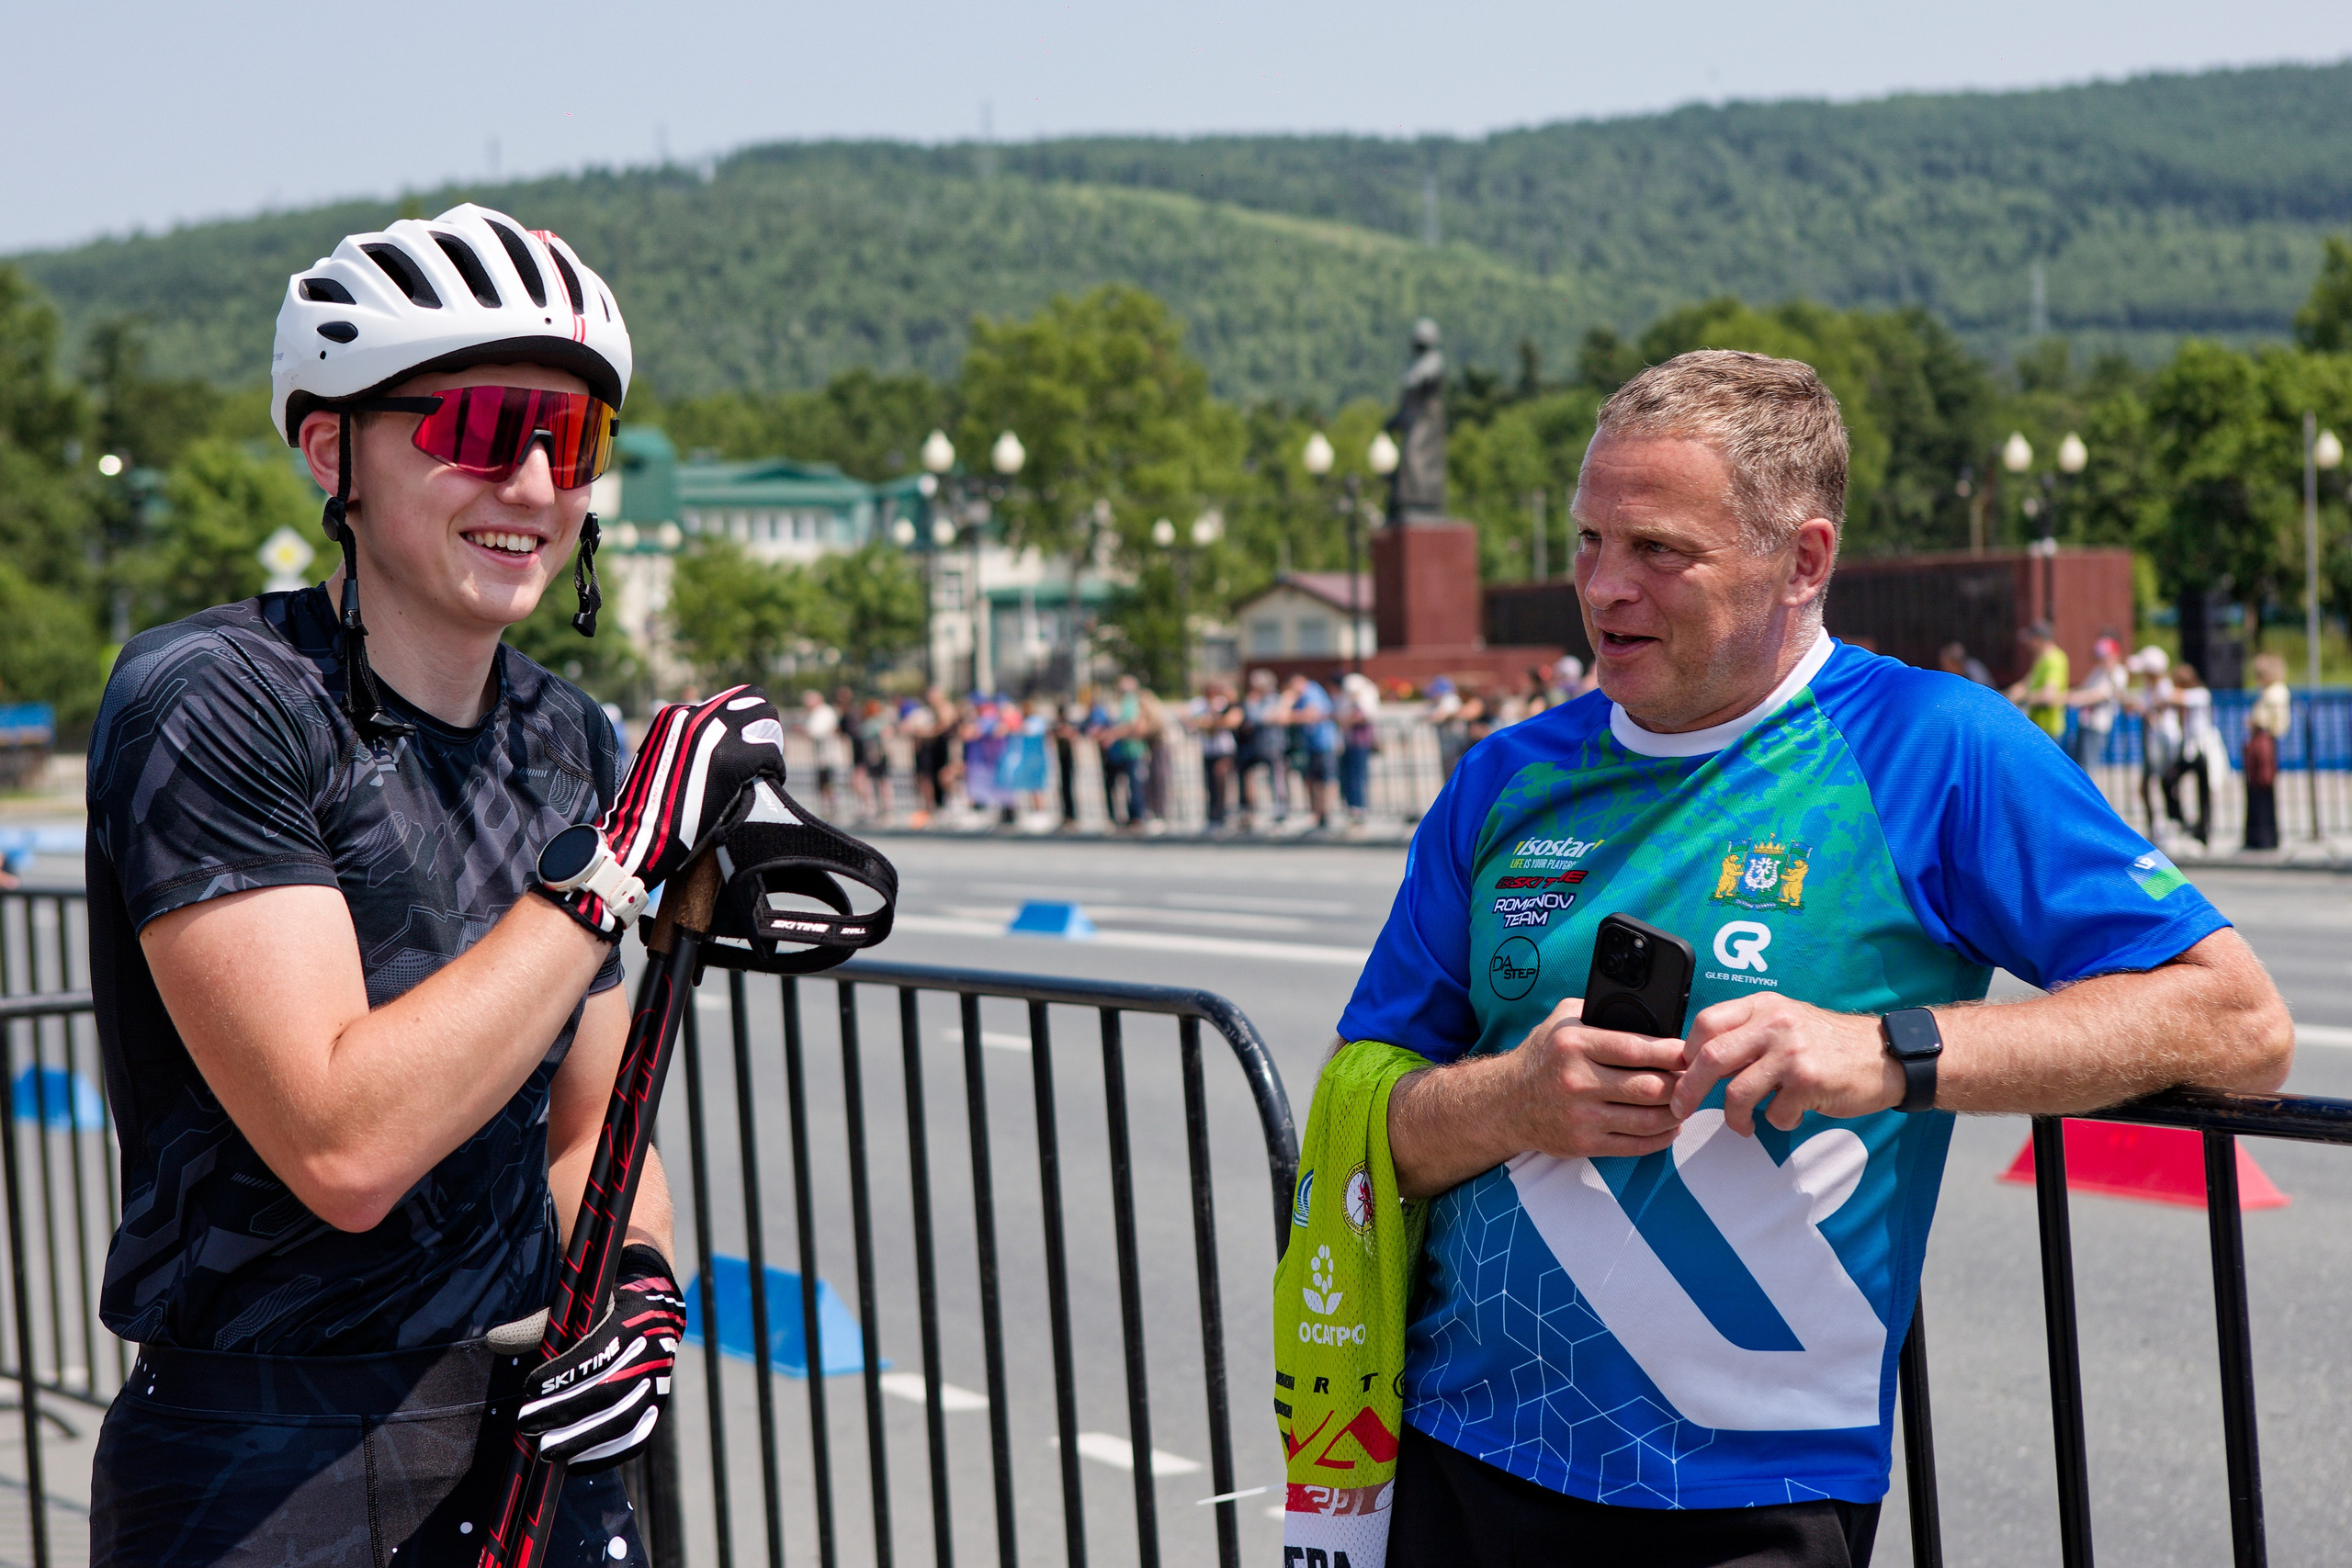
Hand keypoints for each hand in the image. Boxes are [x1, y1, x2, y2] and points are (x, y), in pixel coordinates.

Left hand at [516, 1244, 685, 1470]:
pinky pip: (636, 1437)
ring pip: (624, 1420)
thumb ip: (540, 1324)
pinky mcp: (658, 1406)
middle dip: (564, 1412)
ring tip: (546, 1452)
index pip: (597, 1353)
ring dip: (582, 1440)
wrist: (657, 1310)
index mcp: (631, 1320)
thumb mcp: (580, 1304)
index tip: (529, 1388)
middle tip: (526, 1425)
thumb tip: (495, 1340)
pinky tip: (575, 1463)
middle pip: (609, 1392)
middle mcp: (650, 1354)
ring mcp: (658, 1382)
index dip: (563, 1374)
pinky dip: (606, 1455)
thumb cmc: (607, 1308)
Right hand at [547, 686, 786, 934]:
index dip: (744, 722)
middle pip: (753, 701)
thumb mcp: (660, 763)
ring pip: (767, 722)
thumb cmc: (648, 810)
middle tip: (761, 758)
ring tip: (766, 771)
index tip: (746, 744)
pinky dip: (775, 768)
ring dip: (769, 745)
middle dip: (762, 727)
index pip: (729, 699)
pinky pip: (770, 752)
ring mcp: (714, 735)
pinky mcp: (732, 759)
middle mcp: (694, 716)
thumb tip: (709, 747)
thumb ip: (684, 747)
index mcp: (673, 716)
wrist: (638, 838)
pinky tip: (770, 784)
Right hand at [1506, 996, 1688, 1160]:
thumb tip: (1646, 1010)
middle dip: (1681, 1084)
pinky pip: (1635, 1145)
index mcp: (1574, 1045)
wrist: (1504, 1103)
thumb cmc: (1541, 1057)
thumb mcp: (1562, 1021)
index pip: (1635, 1049)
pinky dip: (1661, 1137)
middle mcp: (1577, 1081)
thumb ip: (1600, 1011)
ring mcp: (1581, 1116)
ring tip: (1687, 1102)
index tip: (1689, 1052)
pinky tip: (1670, 1126)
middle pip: (1649, 1087)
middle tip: (1695, 1078)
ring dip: (1676, 1112)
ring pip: (1648, 1119)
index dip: (1671, 1052)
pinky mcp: (1584, 1143)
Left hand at [1672, 994, 1903, 1134]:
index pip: (1706, 1024)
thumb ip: (1747, 1033)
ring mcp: (1791, 1052)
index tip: (1683, 1073)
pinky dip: (1776, 1121)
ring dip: (1734, 1117)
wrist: (1884, 1056)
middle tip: (1683, 1108)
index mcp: (1763, 1006)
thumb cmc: (1828, 1044)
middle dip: (1689, 1089)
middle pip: (1711, 1058)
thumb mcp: (1785, 1022)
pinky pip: (1773, 1113)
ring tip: (1744, 1125)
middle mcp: (1774, 1023)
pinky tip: (1790, 1114)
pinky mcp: (1809, 1081)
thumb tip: (1699, 1060)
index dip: (1687, 1052)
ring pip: (1736, 1092)